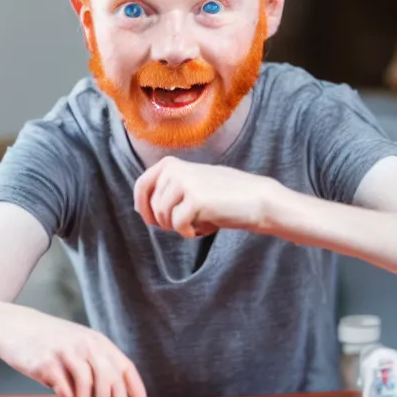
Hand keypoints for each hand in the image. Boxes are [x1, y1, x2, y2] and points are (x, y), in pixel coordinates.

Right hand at [0, 304, 148, 396]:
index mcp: (99, 343)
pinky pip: (65, 386)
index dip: (137, 396)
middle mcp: (86, 344)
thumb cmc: (51, 343)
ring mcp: (66, 352)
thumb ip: (96, 370)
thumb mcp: (80, 348)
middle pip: (110, 381)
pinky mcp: (46, 362)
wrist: (14, 326)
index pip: (127, 370)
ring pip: (90, 384)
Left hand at [134, 156, 279, 237]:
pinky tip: (205, 227)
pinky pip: (179, 225)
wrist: (257, 199)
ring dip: (179, 227)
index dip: (142, 207)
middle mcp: (174, 170)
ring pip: (163, 217)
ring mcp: (184, 183)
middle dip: (163, 221)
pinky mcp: (195, 199)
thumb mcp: (192, 184)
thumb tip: (140, 209)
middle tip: (183, 225)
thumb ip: (167, 190)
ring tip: (199, 222)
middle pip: (152, 207)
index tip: (151, 221)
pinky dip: (189, 233)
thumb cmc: (225, 196)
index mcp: (171, 163)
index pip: (141, 186)